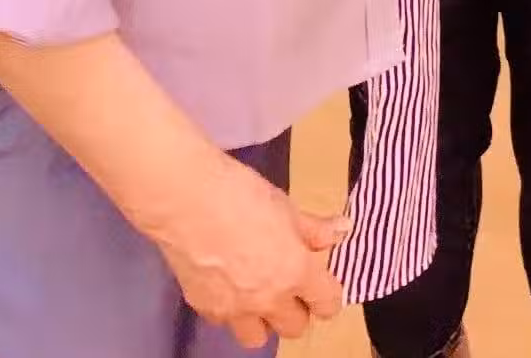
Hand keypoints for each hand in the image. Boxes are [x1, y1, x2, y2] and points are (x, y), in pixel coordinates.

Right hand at [156, 149, 347, 347]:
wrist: (187, 198)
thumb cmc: (242, 192)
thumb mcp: (285, 205)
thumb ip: (314, 228)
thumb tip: (343, 230)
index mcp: (296, 272)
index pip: (328, 304)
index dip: (327, 294)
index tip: (321, 282)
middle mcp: (269, 300)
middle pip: (296, 327)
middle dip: (296, 308)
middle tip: (287, 282)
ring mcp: (235, 310)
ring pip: (259, 336)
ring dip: (263, 319)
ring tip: (256, 291)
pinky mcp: (205, 308)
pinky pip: (226, 322)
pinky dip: (230, 309)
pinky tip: (225, 282)